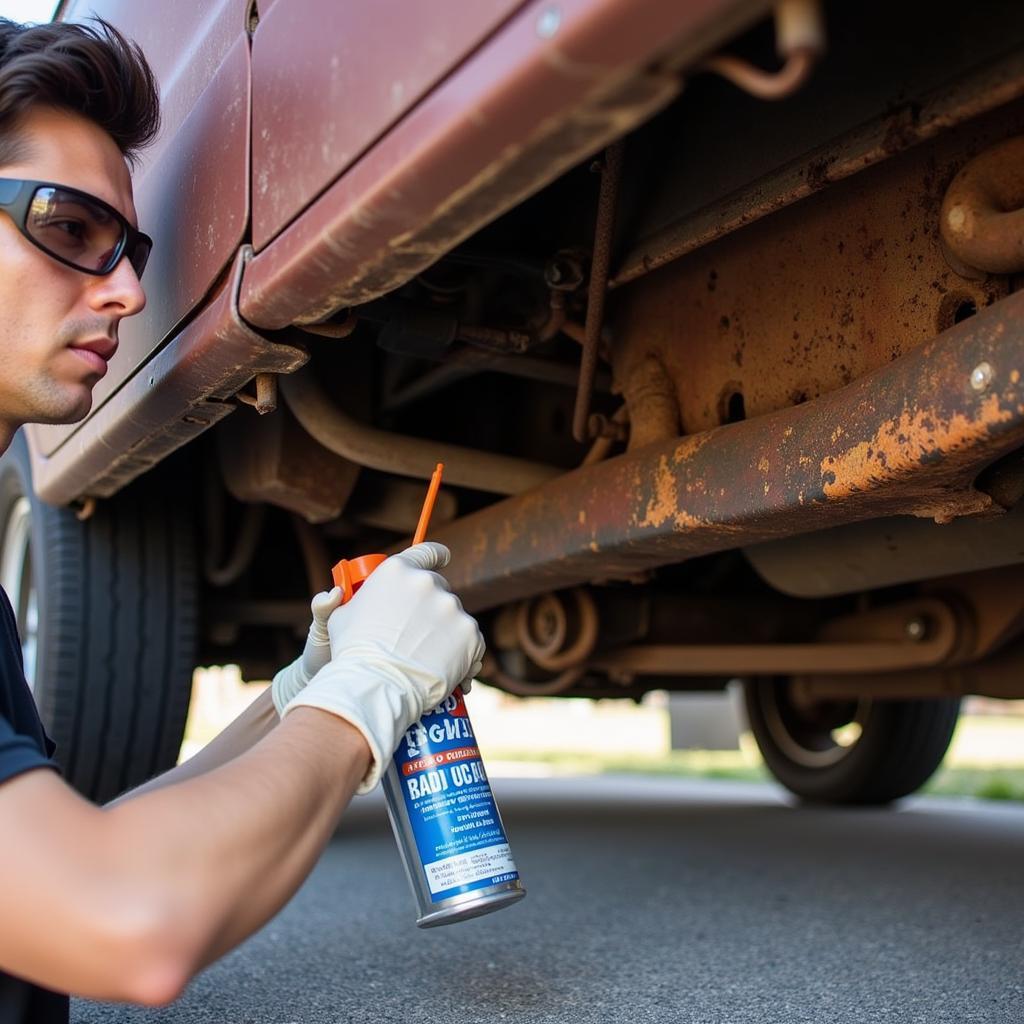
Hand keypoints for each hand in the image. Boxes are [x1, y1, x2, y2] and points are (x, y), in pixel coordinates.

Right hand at [280, 542, 484, 791]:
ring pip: (454, 617)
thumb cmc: (352, 651)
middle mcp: (428, 583)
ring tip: (429, 660)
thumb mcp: (342, 616)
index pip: (427, 552)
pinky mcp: (469, 633)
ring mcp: (450, 608)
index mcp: (398, 570)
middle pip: (440, 589)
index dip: (436, 556)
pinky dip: (465, 654)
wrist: (375, 685)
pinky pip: (472, 641)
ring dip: (446, 633)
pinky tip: (452, 671)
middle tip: (419, 635)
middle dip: (432, 608)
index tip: (443, 559)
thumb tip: (338, 592)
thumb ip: (352, 599)